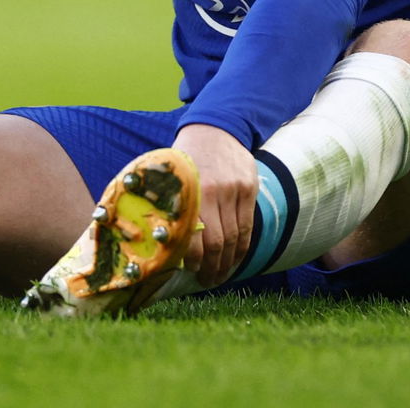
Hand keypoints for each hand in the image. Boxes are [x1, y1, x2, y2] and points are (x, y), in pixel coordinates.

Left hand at [173, 123, 256, 286]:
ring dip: (227, 263)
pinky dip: (241, 248)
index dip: (192, 258)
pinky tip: (234, 259)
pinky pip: (248, 226)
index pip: (193, 235)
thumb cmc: (185, 157)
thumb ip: (170, 206)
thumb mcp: (170, 177)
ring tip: (219, 276)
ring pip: (234, 238)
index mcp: (188, 189)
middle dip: (211, 268)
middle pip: (216, 241)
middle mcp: (212, 190)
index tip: (188, 270)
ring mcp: (234, 190)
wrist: (215, 128)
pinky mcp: (249, 189)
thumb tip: (160, 242)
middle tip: (206, 281)